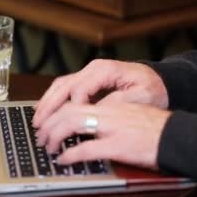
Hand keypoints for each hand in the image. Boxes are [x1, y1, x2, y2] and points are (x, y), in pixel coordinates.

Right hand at [32, 59, 167, 128]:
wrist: (160, 81)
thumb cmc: (153, 89)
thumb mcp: (141, 96)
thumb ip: (117, 103)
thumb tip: (96, 111)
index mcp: (105, 71)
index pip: (80, 90)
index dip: (72, 109)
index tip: (68, 127)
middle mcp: (93, 69)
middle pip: (64, 86)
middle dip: (50, 106)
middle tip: (40, 124)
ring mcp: (88, 74)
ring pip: (60, 86)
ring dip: (47, 103)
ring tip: (37, 120)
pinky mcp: (87, 81)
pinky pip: (64, 88)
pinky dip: (53, 100)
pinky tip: (45, 111)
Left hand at [35, 102, 171, 170]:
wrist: (179, 137)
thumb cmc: (158, 131)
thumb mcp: (132, 117)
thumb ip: (111, 119)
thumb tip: (90, 129)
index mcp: (112, 105)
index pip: (76, 101)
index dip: (57, 111)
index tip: (47, 122)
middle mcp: (109, 112)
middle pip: (68, 110)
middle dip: (49, 123)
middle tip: (41, 136)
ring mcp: (113, 128)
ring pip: (72, 124)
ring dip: (55, 136)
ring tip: (48, 147)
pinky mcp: (118, 146)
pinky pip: (86, 149)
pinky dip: (70, 154)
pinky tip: (63, 160)